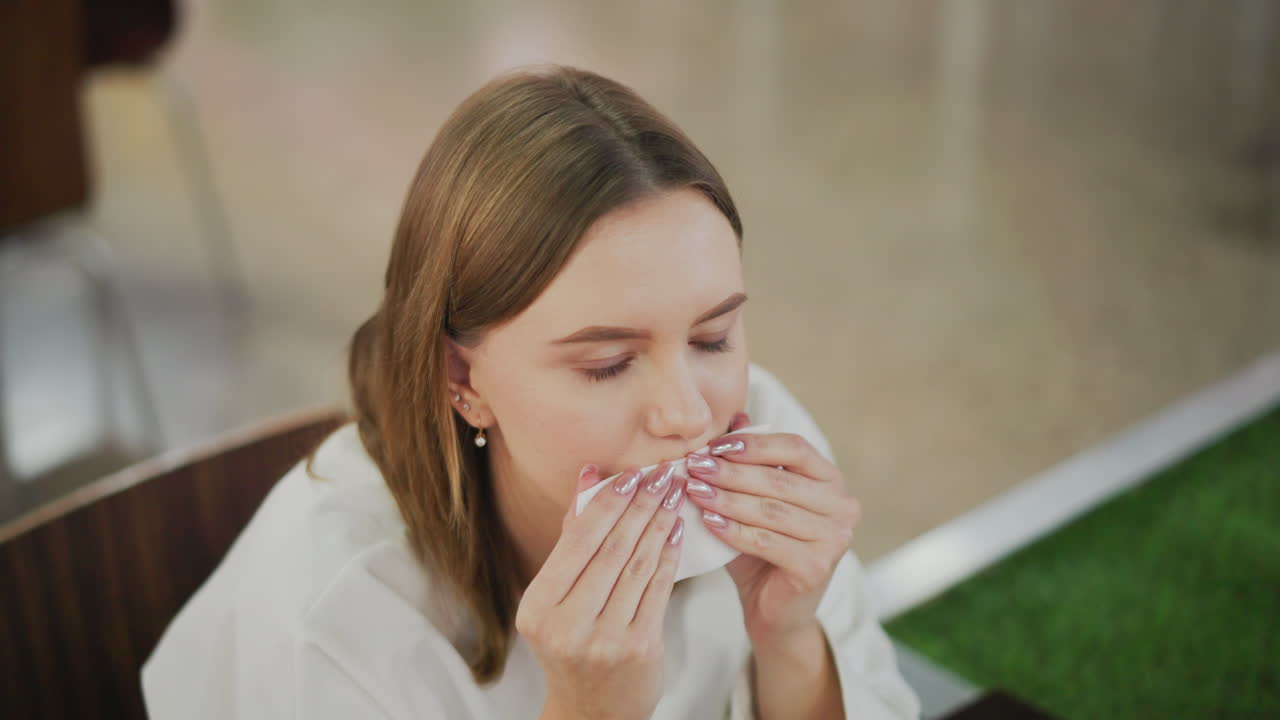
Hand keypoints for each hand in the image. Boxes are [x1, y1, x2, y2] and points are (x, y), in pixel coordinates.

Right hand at [517, 462, 687, 719]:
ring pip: (638, 565)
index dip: (607, 502)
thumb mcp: (556, 599)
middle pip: (611, 548)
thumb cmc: (573, 645)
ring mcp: (605, 639)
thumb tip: (590, 476)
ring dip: (659, 523)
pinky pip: (659, 588)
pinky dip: (669, 554)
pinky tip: (676, 531)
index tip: (629, 474)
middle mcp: (568, 625)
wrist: (593, 711)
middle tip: (661, 474)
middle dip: (640, 504)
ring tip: (673, 495)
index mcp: (538, 607)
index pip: (577, 540)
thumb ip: (573, 539)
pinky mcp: (640, 647)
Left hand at [683, 413, 860, 648]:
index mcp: (832, 482)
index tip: (714, 445)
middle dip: (731, 471)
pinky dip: (734, 530)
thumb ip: (749, 461)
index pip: (795, 448)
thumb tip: (736, 415)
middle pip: (780, 480)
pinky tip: (709, 521)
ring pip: (771, 510)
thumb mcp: (754, 500)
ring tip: (694, 490)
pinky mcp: (818, 567)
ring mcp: (835, 539)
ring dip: (727, 498)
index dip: (754, 444)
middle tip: (694, 466)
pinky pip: (767, 541)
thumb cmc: (761, 549)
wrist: (775, 611)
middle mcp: (843, 507)